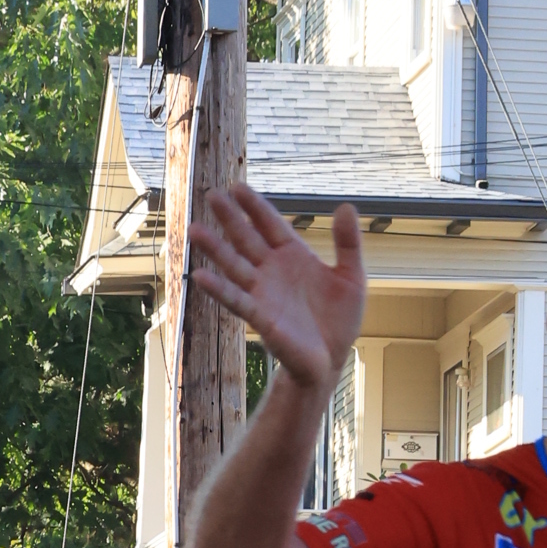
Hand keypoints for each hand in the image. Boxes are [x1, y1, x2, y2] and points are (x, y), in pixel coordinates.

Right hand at [189, 187, 364, 395]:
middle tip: (211, 194)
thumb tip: (346, 207)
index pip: (270, 224)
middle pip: (247, 238)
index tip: (237, 187)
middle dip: (230, 218)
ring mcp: (264, 292)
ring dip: (215, 249)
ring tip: (195, 230)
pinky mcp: (261, 317)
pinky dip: (219, 289)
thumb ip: (348, 244)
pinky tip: (200, 276)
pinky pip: (237, 300)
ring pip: (235, 265)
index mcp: (293, 255)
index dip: (255, 206)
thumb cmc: (339, 320)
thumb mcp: (352, 277)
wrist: (331, 359)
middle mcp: (273, 270)